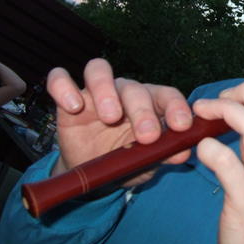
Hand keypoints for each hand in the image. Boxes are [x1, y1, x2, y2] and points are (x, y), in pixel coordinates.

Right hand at [46, 58, 192, 184]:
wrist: (92, 173)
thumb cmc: (126, 161)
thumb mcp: (147, 162)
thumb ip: (165, 153)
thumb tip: (184, 152)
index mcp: (151, 104)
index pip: (166, 95)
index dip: (177, 106)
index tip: (182, 126)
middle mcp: (125, 92)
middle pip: (134, 88)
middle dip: (143, 111)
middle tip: (148, 136)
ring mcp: (95, 92)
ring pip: (99, 71)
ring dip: (106, 91)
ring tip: (111, 116)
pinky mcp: (65, 99)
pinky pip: (59, 79)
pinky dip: (64, 87)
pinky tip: (74, 107)